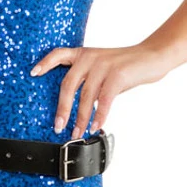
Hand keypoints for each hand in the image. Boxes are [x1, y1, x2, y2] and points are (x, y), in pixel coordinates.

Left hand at [30, 44, 169, 138]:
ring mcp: (103, 65)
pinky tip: (96, 126)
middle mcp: (90, 57)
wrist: (153, 56)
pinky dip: (99, 115)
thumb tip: (77, 107)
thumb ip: (89, 81)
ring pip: (86, 96)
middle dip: (62, 109)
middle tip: (58, 126)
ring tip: (77, 133)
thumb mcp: (103, 68)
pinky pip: (104, 100)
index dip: (45, 63)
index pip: (58, 54)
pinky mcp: (117, 74)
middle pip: (68, 85)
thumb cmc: (127, 66)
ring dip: (81, 118)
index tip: (33, 74)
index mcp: (84, 54)